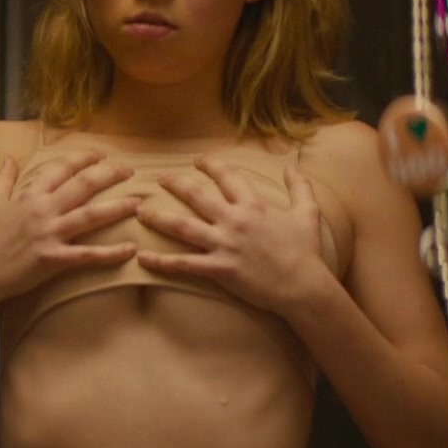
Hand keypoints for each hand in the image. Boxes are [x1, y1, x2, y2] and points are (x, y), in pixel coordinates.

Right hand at [0, 151, 142, 306]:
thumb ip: (3, 178)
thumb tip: (8, 157)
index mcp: (30, 195)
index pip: (61, 168)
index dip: (84, 159)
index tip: (101, 155)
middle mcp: (42, 210)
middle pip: (83, 185)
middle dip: (109, 175)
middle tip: (130, 172)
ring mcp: (49, 234)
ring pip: (91, 216)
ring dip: (118, 208)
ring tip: (139, 204)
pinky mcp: (53, 259)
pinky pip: (88, 255)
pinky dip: (111, 253)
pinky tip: (131, 250)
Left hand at [133, 158, 333, 313]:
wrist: (304, 286)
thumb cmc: (306, 251)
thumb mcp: (308, 213)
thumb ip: (299, 187)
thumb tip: (293, 164)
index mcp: (254, 205)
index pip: (227, 176)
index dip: (211, 166)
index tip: (198, 161)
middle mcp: (235, 220)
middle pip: (196, 195)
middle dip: (175, 184)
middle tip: (160, 179)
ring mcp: (225, 244)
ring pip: (183, 226)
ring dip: (158, 218)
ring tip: (139, 212)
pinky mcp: (219, 268)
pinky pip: (184, 264)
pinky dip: (161, 262)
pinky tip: (142, 258)